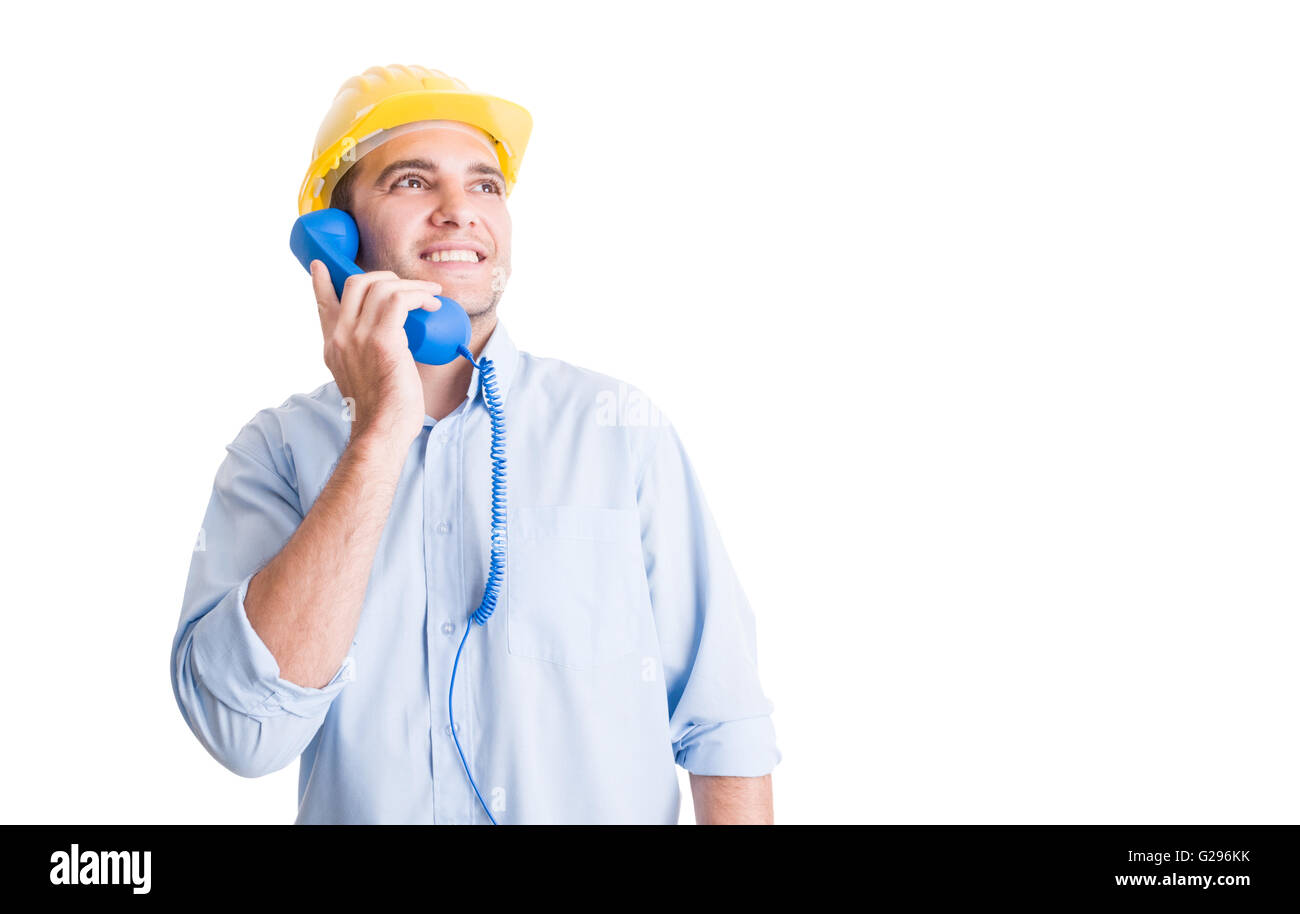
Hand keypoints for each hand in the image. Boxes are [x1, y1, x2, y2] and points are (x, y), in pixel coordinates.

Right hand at [310, 260, 442, 449]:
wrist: (381, 431)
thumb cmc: (381, 410)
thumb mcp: (362, 377)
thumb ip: (365, 354)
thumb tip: (390, 339)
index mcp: (333, 346)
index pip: (323, 303)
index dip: (322, 281)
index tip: (322, 266)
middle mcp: (340, 337)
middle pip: (355, 283)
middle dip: (387, 277)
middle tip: (410, 288)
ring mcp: (357, 336)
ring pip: (381, 286)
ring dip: (412, 286)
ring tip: (430, 296)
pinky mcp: (382, 340)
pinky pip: (399, 300)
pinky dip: (419, 296)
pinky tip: (432, 305)